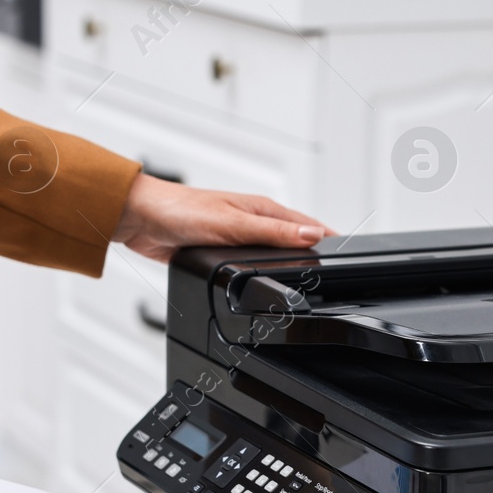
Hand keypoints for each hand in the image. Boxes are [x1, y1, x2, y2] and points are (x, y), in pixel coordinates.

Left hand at [112, 173, 335, 261]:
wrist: (141, 219)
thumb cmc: (180, 210)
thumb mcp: (234, 225)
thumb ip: (273, 232)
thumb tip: (311, 233)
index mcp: (261, 210)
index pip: (306, 225)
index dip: (328, 238)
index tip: (351, 252)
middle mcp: (251, 221)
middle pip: (292, 240)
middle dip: (314, 253)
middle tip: (335, 271)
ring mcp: (236, 237)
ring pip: (270, 254)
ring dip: (287, 262)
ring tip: (308, 278)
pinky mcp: (218, 252)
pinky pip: (247, 265)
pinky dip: (259, 272)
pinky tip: (262, 282)